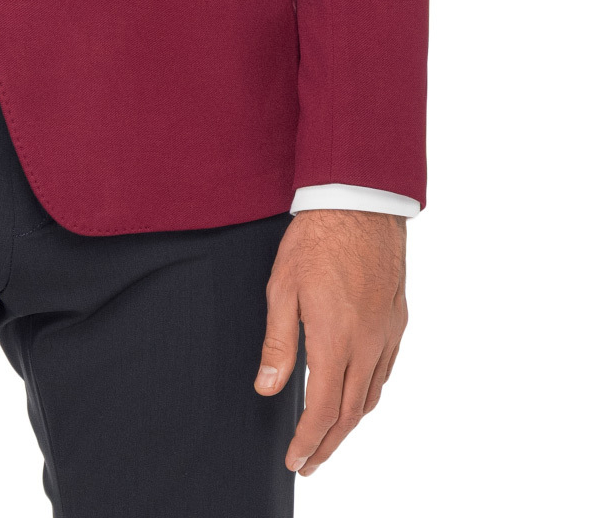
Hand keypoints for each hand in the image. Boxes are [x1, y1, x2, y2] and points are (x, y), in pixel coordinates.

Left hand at [255, 209, 406, 474]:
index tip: (296, 459)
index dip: (307, 441)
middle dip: (328, 444)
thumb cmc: (316, 238)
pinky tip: (356, 393)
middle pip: (349, 413)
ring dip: (350, 422)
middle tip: (310, 462)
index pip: (322, 410)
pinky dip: (369, 392)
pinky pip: (386, 369)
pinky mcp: (397, 319)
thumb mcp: (282, 287)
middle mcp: (367, 344)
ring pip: (372, 395)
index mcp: (335, 339)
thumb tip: (267, 387)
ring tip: (329, 435)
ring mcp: (386, 333)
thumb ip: (278, 342)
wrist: (359, 202)